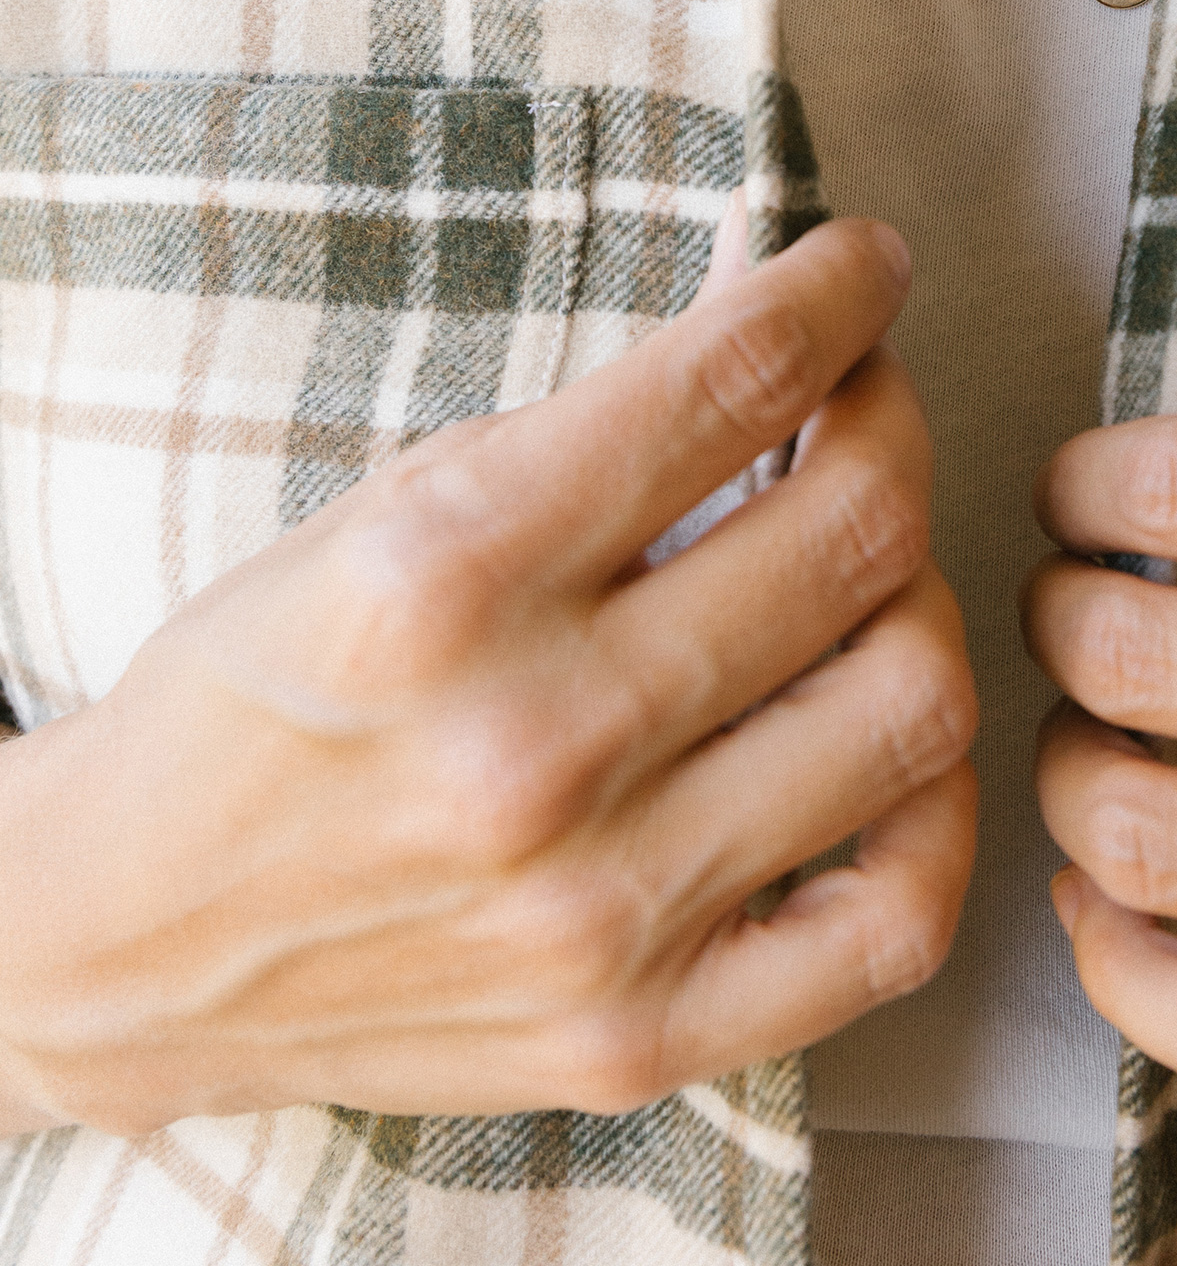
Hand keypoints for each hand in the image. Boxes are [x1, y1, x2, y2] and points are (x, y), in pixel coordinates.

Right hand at [0, 211, 975, 1134]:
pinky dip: (936, 814)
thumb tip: (778, 308)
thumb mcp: (391, 503)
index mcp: (448, 573)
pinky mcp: (636, 1033)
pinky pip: (894, 920)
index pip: (736, 379)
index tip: (868, 264)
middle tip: (862, 404)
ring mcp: (595, 907)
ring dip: (917, 597)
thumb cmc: (268, 689)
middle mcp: (532, 740)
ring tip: (862, 574)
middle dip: (891, 420)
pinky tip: (884, 747)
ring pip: (911, 703)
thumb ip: (599, 422)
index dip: (842, 287)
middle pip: (859, 529)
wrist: (118, 938)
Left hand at [1026, 415, 1176, 1109]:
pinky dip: (1123, 973)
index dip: (1087, 485)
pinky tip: (1104, 912)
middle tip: (1068, 613)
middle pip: (1141, 654)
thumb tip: (1170, 503)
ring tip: (1087, 751)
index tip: (1074, 495)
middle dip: (1061, 620)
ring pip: (1150, 838)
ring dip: (1070, 781)